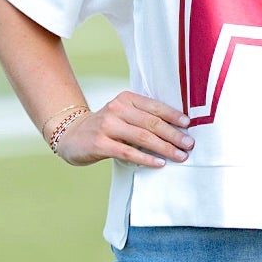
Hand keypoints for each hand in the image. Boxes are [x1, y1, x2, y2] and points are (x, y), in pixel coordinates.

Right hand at [53, 91, 194, 168]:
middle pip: (151, 122)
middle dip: (173, 134)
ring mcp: (107, 126)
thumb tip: (177, 128)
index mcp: (126, 98)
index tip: (188, 124)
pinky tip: (159, 163)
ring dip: (164, 147)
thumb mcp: (123, 114)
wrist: (72, 135)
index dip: (173, 115)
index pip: (154, 106)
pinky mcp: (100, 143)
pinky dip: (146, 158)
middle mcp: (116, 109)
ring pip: (142, 137)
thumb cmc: (106, 126)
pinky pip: (128, 152)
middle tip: (189, 144)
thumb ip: (143, 117)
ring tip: (180, 156)